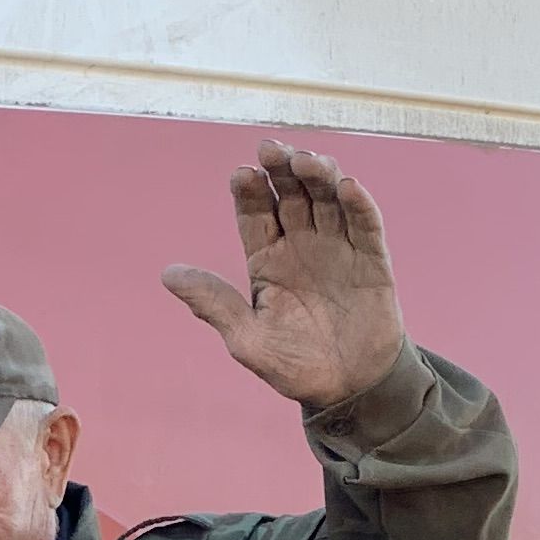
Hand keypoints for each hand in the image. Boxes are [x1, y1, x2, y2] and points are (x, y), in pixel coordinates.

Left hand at [162, 144, 407, 411]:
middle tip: (272, 148)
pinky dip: (359, 203)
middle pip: (290, 194)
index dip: (249, 191)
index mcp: (267, 259)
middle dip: (281, 169)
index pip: (255, 213)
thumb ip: (214, 304)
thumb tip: (167, 274)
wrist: (349, 391)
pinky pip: (366, 226)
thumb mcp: (247, 340)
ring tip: (306, 161)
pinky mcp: (372, 261)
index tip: (241, 174)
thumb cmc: (294, 366)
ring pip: (328, 198)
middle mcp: (302, 245)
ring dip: (318, 175)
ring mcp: (338, 249)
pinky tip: (348, 185)